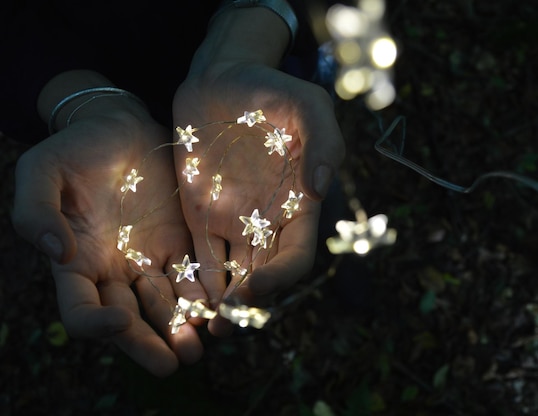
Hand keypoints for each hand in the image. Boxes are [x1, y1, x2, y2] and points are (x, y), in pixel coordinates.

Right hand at [12, 107, 206, 376]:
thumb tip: (58, 252)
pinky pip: (191, 276)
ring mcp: (147, 259)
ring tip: (199, 347)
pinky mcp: (177, 243)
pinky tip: (218, 308)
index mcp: (75, 263)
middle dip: (149, 343)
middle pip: (128, 320)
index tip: (119, 321)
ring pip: (164, 305)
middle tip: (171, 364)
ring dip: (181, 328)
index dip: (95, 325)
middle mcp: (112, 271)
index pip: (79, 310)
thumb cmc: (73, 149)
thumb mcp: (41, 172)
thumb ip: (37, 211)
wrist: (118, 127)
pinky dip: (203, 295)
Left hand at [173, 61, 344, 335]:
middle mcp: (267, 221)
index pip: (296, 257)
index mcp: (298, 205)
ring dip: (219, 305)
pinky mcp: (201, 214)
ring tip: (199, 328)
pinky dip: (193, 282)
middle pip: (263, 277)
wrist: (222, 79)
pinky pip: (199, 256)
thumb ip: (324, 141)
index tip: (254, 289)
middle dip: (246, 306)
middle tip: (222, 326)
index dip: (281, 279)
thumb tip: (319, 187)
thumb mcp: (308, 104)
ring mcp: (233, 220)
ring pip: (231, 275)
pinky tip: (180, 302)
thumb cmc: (271, 90)